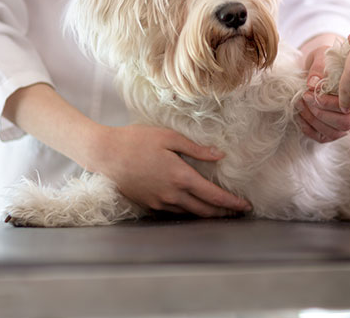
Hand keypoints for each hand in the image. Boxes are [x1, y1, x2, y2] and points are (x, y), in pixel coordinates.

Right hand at [88, 124, 251, 216]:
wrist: (104, 154)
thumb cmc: (135, 140)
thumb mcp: (168, 136)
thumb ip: (195, 148)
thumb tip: (219, 155)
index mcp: (181, 176)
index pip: (213, 195)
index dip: (231, 202)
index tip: (245, 205)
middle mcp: (172, 194)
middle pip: (204, 210)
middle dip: (223, 213)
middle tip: (236, 212)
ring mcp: (159, 202)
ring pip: (189, 214)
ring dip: (206, 214)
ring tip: (218, 211)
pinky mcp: (148, 204)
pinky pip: (173, 212)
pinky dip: (187, 211)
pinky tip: (191, 206)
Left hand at [298, 44, 349, 142]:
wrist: (320, 69)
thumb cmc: (325, 62)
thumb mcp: (322, 57)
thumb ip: (320, 67)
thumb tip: (313, 83)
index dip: (330, 102)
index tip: (310, 91)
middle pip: (346, 123)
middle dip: (320, 112)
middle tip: (304, 98)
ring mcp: (349, 123)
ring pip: (335, 132)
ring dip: (312, 120)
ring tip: (298, 104)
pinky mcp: (335, 131)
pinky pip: (323, 137)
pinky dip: (308, 129)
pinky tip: (298, 115)